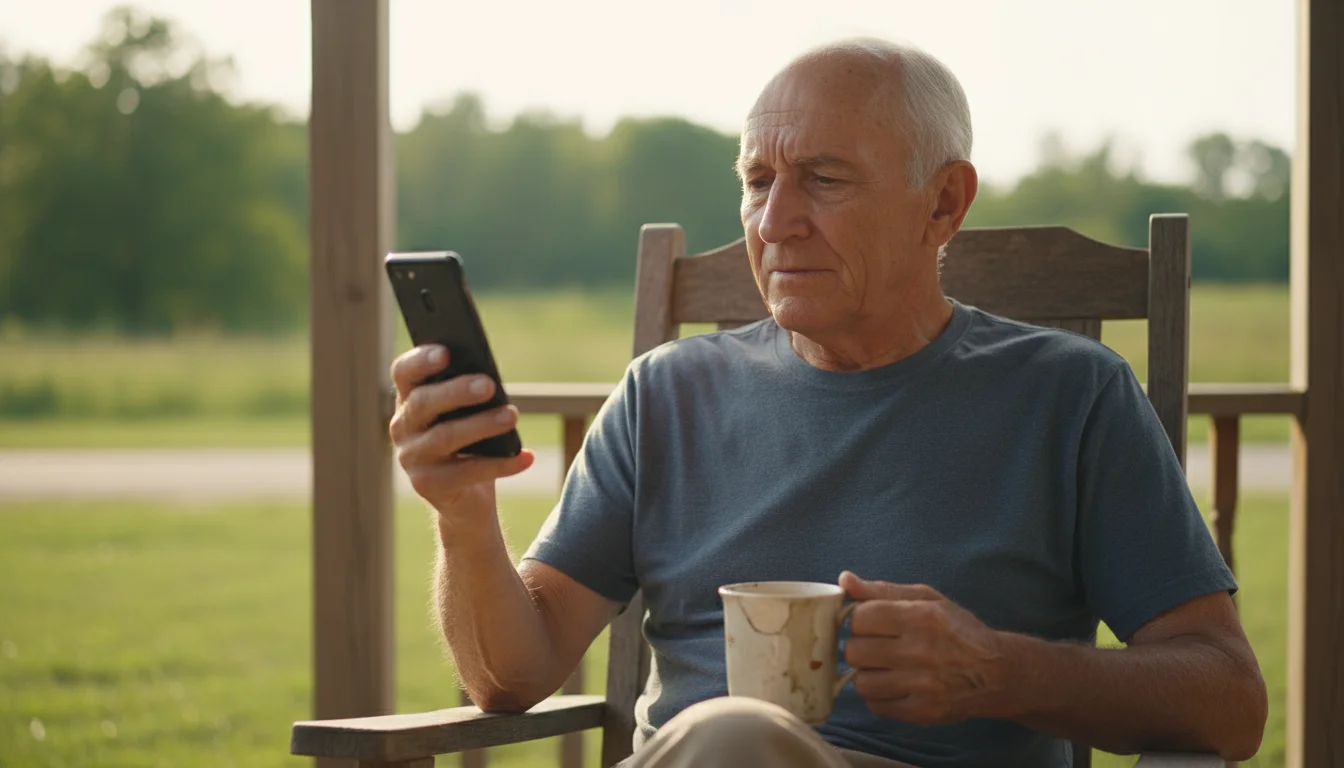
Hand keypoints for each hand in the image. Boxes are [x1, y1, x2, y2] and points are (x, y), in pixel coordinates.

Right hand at [389, 345, 534, 515]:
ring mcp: (412, 458)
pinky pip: (467, 472)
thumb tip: (490, 381)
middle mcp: (402, 426)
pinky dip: (501, 464)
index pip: (404, 372)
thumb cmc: (470, 442)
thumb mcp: (467, 414)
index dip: (421, 360)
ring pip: (445, 436)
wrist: (465, 497)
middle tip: (489, 385)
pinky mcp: (428, 485)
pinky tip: (527, 456)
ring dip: (482, 424)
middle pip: (424, 402)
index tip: (446, 352)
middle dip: (457, 391)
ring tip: (512, 415)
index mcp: (409, 399)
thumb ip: (471, 394)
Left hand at [840, 571, 1008, 726]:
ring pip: (861, 682)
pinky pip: (877, 706)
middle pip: (855, 651)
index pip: (861, 618)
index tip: (869, 624)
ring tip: (883, 667)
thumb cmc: (959, 631)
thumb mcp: (927, 599)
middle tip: (876, 647)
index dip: (858, 620)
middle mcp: (922, 651)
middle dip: (860, 647)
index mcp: (921, 617)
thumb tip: (845, 580)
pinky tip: (894, 685)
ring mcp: (923, 685)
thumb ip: (883, 590)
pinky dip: (879, 696)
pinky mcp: (923, 711)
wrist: (998, 673)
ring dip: (867, 674)